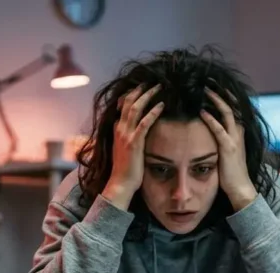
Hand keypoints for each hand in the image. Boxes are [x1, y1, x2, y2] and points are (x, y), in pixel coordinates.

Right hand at [103, 84, 163, 209]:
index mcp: (117, 129)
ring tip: (158, 87)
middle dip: (140, 89)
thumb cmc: (125, 169)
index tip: (142, 86)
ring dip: (147, 95)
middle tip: (152, 81)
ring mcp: (126, 135)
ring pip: (135, 108)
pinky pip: (145, 123)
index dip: (132, 94)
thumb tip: (135, 131)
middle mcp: (119, 129)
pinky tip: (162, 105)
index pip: (122, 105)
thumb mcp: (124, 149)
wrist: (120, 183)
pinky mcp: (134, 142)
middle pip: (128, 102)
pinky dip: (153, 112)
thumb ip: (127, 137)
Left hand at [201, 88, 256, 210]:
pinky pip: (219, 130)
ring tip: (204, 89)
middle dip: (219, 91)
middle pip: (231, 104)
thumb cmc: (231, 171)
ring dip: (215, 99)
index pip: (232, 106)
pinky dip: (210, 120)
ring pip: (227, 112)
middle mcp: (238, 131)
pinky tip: (201, 112)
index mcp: (238, 130)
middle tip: (207, 79)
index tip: (211, 83)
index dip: (223, 94)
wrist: (240, 187)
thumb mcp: (227, 150)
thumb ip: (221, 138)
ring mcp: (234, 138)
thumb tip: (209, 128)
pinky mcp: (228, 147)